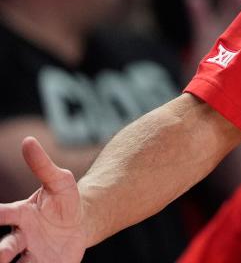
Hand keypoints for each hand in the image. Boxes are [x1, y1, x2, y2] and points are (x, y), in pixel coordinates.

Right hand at [0, 137, 85, 262]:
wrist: (82, 222)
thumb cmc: (64, 200)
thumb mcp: (60, 180)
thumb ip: (43, 164)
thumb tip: (28, 140)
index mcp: (20, 214)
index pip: (2, 215)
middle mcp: (20, 236)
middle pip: (6, 246)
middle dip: (1, 252)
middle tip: (1, 255)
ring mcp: (31, 254)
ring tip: (8, 262)